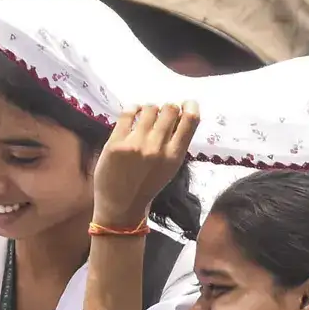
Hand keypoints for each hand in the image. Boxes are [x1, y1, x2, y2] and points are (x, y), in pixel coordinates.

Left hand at [94, 103, 199, 229]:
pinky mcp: (117, 143)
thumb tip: (178, 117)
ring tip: (146, 115)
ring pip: (150, 109)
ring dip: (150, 108)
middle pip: (169, 110)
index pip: (190, 121)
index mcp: (174, 156)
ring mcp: (136, 144)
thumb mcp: (169, 168)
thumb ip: (174, 145)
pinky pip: (128, 114)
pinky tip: (134, 112)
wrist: (121, 205)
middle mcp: (158, 148)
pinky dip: (133, 108)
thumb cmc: (147, 186)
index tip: (186, 104)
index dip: (190, 107)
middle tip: (162, 113)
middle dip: (167, 108)